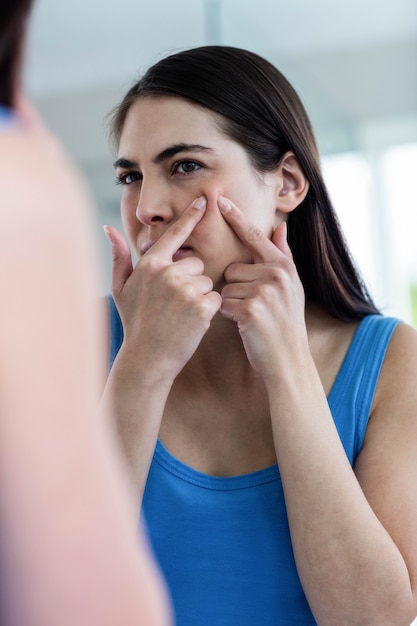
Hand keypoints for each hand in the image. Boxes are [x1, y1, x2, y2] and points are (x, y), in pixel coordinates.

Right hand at [104, 197, 221, 379]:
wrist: (147, 358)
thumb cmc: (134, 323)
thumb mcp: (120, 289)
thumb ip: (119, 257)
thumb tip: (108, 229)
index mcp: (150, 264)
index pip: (175, 233)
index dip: (191, 215)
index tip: (205, 199)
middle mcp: (168, 272)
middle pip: (196, 263)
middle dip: (190, 280)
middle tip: (174, 303)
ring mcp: (186, 288)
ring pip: (207, 281)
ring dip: (199, 296)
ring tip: (180, 314)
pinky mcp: (202, 306)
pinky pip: (215, 298)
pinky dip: (208, 310)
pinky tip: (191, 322)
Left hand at [218, 196, 307, 379]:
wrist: (289, 360)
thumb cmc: (286, 324)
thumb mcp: (292, 287)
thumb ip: (283, 256)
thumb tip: (280, 227)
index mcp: (283, 266)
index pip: (254, 236)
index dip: (236, 218)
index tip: (220, 200)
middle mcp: (275, 274)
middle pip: (232, 268)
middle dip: (236, 288)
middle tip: (255, 307)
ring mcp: (264, 291)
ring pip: (226, 287)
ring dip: (232, 303)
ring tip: (252, 317)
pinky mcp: (250, 309)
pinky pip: (224, 303)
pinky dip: (230, 316)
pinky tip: (246, 326)